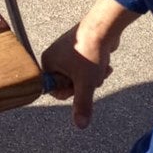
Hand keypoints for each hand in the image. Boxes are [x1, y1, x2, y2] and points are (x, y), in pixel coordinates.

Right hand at [41, 0, 139, 128]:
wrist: (104, 27)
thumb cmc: (90, 52)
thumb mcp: (86, 83)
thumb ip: (82, 105)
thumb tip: (80, 126)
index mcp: (48, 63)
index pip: (56, 90)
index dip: (71, 91)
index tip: (79, 82)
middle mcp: (54, 57)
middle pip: (70, 85)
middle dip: (85, 84)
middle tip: (92, 75)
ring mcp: (66, 53)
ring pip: (80, 78)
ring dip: (93, 77)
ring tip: (100, 67)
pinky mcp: (79, 50)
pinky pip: (85, 68)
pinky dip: (95, 69)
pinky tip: (104, 64)